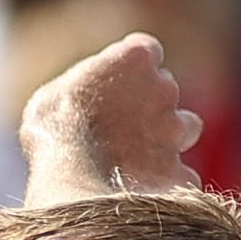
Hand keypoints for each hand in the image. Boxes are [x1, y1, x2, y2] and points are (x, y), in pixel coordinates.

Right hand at [18, 30, 198, 199]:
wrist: (71, 180)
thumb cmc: (53, 132)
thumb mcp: (53, 94)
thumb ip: (84, 85)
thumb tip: (88, 93)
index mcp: (136, 58)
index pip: (146, 50)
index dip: (130, 68)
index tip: (112, 85)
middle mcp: (164, 88)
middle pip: (165, 90)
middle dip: (146, 106)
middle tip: (113, 128)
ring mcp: (176, 130)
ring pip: (187, 127)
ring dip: (166, 137)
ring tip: (135, 157)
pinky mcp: (179, 170)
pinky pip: (180, 174)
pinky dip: (166, 181)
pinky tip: (140, 189)